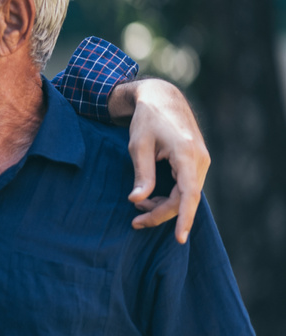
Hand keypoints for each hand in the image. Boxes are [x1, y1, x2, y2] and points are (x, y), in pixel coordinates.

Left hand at [110, 79, 209, 242]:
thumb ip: (142, 173)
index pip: (189, 194)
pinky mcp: (195, 163)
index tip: (179, 238)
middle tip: (135, 223)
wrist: (162, 97)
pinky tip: (149, 199)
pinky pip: (185, 187)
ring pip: (185, 195)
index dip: (184, 218)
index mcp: (187, 154)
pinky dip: (169, 196)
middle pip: (185, 199)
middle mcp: (200, 160)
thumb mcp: (138, 145)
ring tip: (138, 207)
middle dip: (161, 214)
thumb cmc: (147, 118)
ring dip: (163, 205)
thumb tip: (138, 200)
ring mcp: (200, 161)